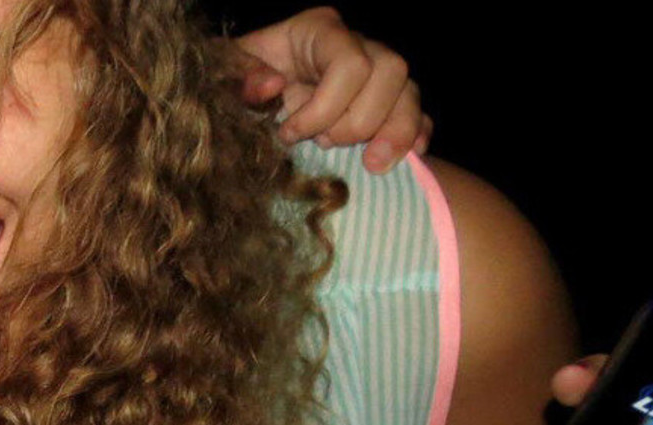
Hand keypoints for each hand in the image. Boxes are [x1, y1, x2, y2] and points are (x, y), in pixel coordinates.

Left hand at [234, 6, 431, 173]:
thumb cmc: (247, 79)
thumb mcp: (232, 72)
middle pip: (390, 75)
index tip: (290, 133)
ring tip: (370, 165)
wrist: (260, 93)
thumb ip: (243, 77)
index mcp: (321, 31)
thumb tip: (273, 85)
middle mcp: (360, 45)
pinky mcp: (391, 103)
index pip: (350, 63)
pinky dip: (415, 137)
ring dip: (393, 135)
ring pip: (411, 94)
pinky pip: (420, 115)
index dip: (324, 108)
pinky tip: (403, 158)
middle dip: (357, 123)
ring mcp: (381, 74)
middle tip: (322, 143)